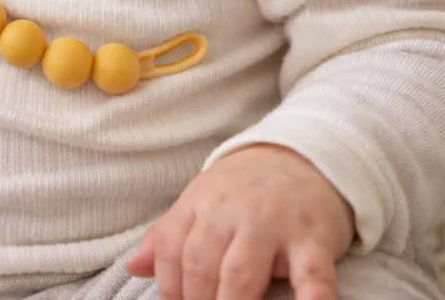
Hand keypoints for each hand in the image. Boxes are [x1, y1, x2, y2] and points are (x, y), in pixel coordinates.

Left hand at [125, 144, 354, 299]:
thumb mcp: (200, 201)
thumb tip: (132, 266)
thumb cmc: (243, 191)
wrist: (300, 159)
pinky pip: (312, 278)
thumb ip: (167, 236)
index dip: (168, 287)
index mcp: (200, 201)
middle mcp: (232, 211)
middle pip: (200, 264)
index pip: (169, 246)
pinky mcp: (313, 242)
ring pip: (241, 273)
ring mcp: (273, 226)